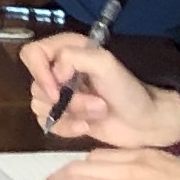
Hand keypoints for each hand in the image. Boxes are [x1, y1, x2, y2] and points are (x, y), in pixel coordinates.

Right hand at [20, 33, 179, 146]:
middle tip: (96, 104)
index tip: (57, 89)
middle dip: (67, 100)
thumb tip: (54, 75)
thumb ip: (74, 57)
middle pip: (37, 85)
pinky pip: (47, 124)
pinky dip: (66, 128)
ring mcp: (60, 96)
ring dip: (71, 114)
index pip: (32, 54)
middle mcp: (59, 71)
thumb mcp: (105, 63)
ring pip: (40, 106)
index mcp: (66, 50)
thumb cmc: (130, 90)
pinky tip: (86, 128)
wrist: (147, 123)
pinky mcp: (64, 117)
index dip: (39, 72)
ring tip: (97, 114)